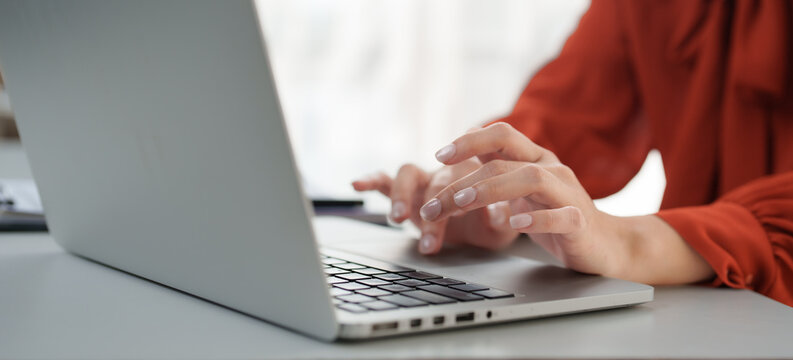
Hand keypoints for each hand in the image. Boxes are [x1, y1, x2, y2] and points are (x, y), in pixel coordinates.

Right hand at [352, 158, 519, 254]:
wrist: (487, 224)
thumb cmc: (495, 222)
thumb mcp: (504, 226)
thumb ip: (502, 219)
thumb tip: (499, 215)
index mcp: (476, 171)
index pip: (467, 172)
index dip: (462, 187)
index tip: (461, 206)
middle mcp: (448, 169)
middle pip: (438, 180)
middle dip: (433, 210)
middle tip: (431, 239)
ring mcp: (426, 178)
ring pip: (409, 172)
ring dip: (402, 195)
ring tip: (398, 219)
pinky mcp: (408, 190)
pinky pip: (387, 180)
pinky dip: (371, 180)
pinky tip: (356, 184)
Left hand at [418, 122, 715, 283]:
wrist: (606, 246)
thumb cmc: (556, 217)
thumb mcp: (521, 191)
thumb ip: (496, 172)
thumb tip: (457, 155)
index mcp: (535, 159)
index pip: (501, 135)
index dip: (469, 141)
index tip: (439, 156)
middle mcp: (552, 169)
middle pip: (503, 162)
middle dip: (462, 182)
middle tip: (434, 204)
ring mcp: (568, 194)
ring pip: (530, 179)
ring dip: (491, 190)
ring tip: (463, 204)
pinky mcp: (580, 223)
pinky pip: (559, 216)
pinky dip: (535, 219)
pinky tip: (513, 226)